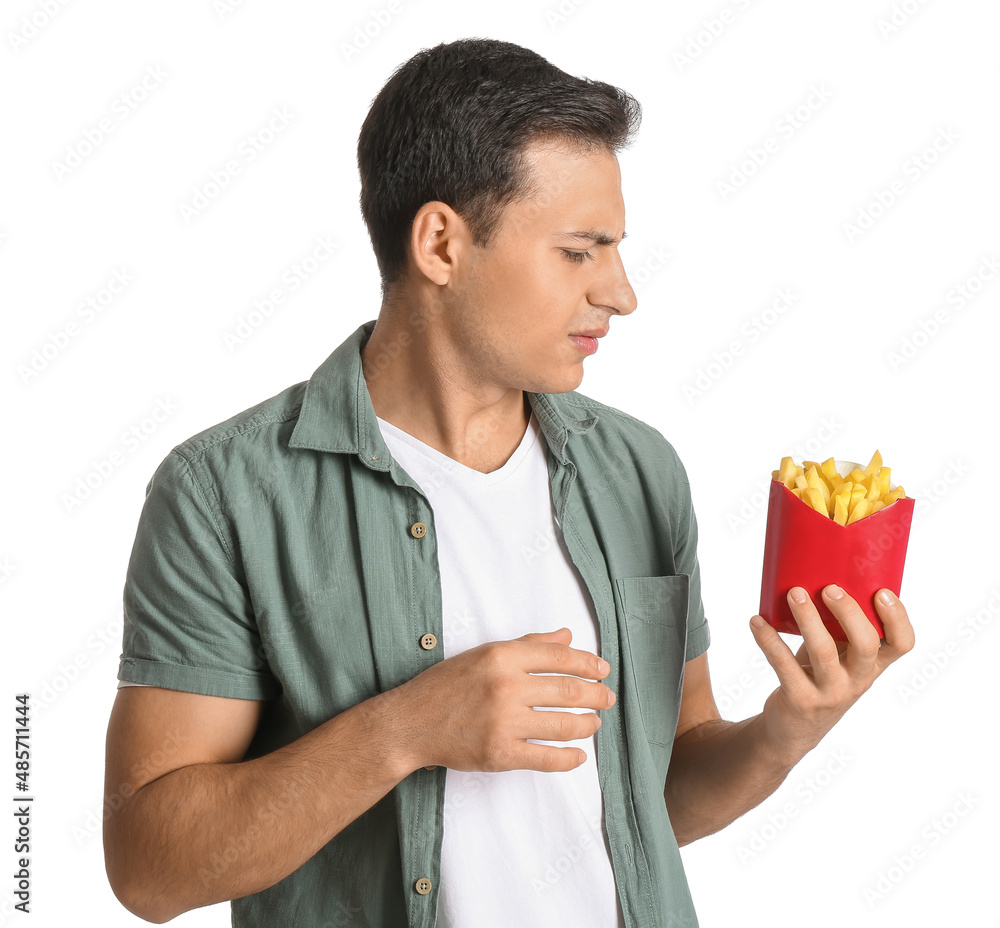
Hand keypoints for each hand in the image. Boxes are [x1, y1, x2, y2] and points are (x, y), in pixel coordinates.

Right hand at [390, 627, 615, 774]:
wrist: (411, 722)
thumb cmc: (446, 685)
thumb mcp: (484, 653)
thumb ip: (528, 644)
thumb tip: (566, 636)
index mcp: (503, 656)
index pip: (559, 657)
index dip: (588, 664)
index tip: (603, 670)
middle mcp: (506, 687)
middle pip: (568, 690)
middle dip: (596, 695)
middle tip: (607, 698)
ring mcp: (504, 722)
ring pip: (563, 724)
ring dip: (586, 725)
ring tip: (594, 723)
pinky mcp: (500, 753)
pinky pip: (546, 758)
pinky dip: (568, 758)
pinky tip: (578, 755)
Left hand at [749, 585, 914, 765]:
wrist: (794, 727)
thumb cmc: (819, 675)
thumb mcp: (839, 655)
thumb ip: (840, 624)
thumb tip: (820, 567)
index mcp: (874, 664)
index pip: (902, 644)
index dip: (897, 619)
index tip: (881, 592)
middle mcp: (858, 680)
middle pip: (866, 645)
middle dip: (849, 613)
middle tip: (829, 588)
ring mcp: (830, 692)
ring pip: (823, 652)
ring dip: (807, 619)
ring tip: (793, 593)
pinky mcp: (800, 700)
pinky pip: (784, 665)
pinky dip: (769, 640)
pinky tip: (757, 621)